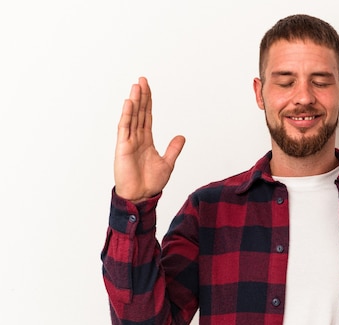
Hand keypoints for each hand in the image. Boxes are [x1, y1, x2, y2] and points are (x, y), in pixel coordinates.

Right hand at [114, 77, 184, 202]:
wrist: (142, 196)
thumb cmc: (151, 183)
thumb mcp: (168, 163)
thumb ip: (173, 149)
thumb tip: (181, 136)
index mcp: (146, 140)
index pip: (147, 117)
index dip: (148, 102)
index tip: (148, 88)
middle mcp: (137, 138)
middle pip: (139, 113)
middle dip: (141, 96)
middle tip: (142, 80)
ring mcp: (129, 141)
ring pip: (132, 117)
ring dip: (134, 101)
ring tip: (136, 86)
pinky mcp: (123, 147)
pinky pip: (124, 128)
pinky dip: (126, 115)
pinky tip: (128, 103)